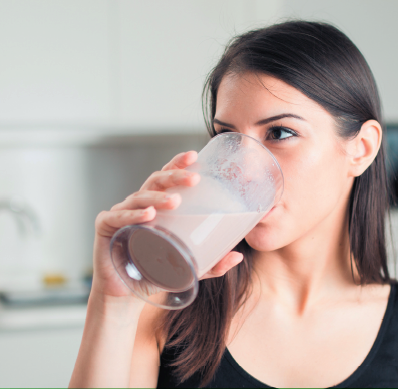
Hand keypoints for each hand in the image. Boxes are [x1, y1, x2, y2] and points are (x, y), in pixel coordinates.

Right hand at [90, 151, 244, 302]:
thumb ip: (211, 263)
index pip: (167, 178)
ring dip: (158, 198)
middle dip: (175, 177)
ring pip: (139, 197)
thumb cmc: (154, 273)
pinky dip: (133, 215)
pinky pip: (118, 217)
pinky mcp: (105, 228)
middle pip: (155, 182)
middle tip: (194, 179)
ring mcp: (120, 214)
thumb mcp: (188, 267)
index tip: (195, 155)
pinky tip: (148, 216)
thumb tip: (237, 256)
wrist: (125, 296)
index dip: (178, 164)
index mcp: (156, 206)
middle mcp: (138, 205)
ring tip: (175, 201)